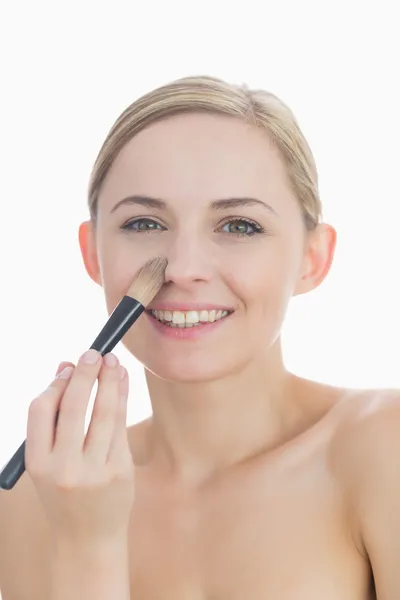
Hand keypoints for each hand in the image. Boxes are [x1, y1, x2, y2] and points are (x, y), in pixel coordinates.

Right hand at [25, 350, 133, 544]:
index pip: (40, 410)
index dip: (55, 385)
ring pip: (103, 413)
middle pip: (73, 407)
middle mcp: (63, 468)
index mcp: (37, 463)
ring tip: (113, 361)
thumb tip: (65, 368)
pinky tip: (122, 382)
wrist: (87, 539)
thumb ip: (54, 419)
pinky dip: (121, 399)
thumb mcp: (48, 462)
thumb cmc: (65, 491)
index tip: (68, 368)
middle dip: (84, 374)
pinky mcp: (119, 472)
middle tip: (93, 353)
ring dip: (109, 381)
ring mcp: (93, 471)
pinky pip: (120, 427)